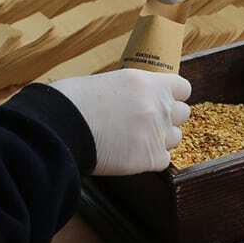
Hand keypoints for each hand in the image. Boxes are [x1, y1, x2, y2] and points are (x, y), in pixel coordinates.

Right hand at [51, 69, 191, 174]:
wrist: (60, 127)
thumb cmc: (73, 102)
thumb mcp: (109, 82)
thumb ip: (133, 92)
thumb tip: (138, 99)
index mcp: (148, 82)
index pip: (183, 88)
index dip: (173, 96)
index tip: (162, 101)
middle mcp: (158, 106)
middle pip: (182, 113)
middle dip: (167, 118)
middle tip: (145, 122)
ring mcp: (156, 133)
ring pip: (175, 138)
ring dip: (160, 139)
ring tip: (134, 140)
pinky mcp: (150, 158)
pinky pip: (163, 160)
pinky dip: (150, 160)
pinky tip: (130, 155)